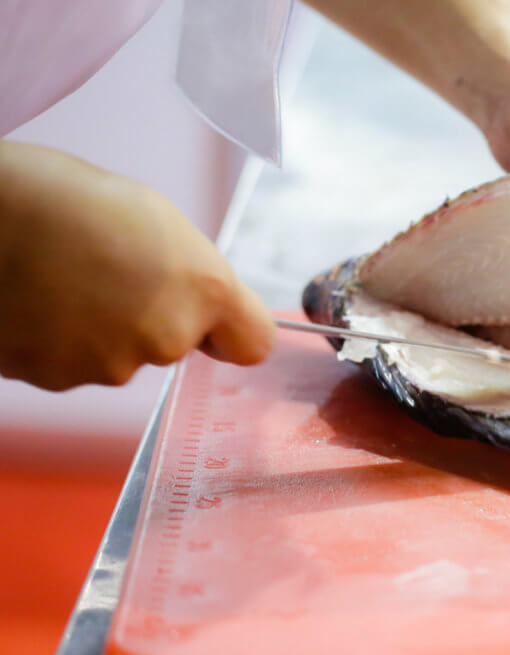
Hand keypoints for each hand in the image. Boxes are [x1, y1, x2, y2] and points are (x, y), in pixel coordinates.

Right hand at [0, 141, 274, 390]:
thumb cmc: (66, 198)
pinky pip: (72, 365)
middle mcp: (167, 337)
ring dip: (100, 329)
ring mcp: (111, 365)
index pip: (252, 343)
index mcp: (204, 289)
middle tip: (108, 270)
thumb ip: (190, 275)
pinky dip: (58, 342)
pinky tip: (36, 300)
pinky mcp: (58, 380)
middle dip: (150, 316)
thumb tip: (194, 303)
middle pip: (175, 344)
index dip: (229, 331)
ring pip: (121, 356)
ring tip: (62, 279)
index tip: (212, 320)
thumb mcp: (157, 221)